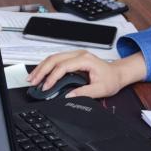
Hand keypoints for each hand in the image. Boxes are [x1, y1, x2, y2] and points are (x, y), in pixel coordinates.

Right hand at [27, 50, 145, 98]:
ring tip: (32, 79)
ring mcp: (75, 55)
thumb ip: (84, 93)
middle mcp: (79, 54)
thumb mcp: (100, 89)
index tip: (46, 87)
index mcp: (86, 59)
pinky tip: (40, 74)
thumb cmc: (111, 79)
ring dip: (41, 68)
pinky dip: (46, 67)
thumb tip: (68, 96)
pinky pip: (56, 60)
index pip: (63, 66)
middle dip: (42, 71)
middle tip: (33, 82)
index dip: (52, 77)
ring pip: (53, 58)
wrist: (117, 73)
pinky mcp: (73, 59)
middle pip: (54, 59)